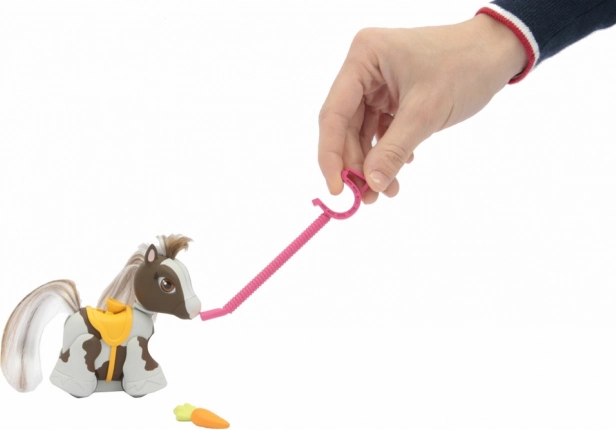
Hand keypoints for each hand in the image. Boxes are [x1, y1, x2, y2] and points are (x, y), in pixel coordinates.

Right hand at [318, 14, 526, 202]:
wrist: (497, 53)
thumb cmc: (464, 68)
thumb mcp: (426, 112)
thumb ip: (393, 150)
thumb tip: (371, 185)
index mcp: (363, 58)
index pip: (334, 114)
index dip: (331, 155)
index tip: (336, 189)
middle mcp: (363, 69)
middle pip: (345, 126)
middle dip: (357, 163)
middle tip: (367, 197)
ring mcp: (376, 83)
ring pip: (362, 132)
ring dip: (373, 163)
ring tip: (387, 191)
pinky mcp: (391, 96)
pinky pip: (379, 130)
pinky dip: (387, 151)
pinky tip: (401, 168)